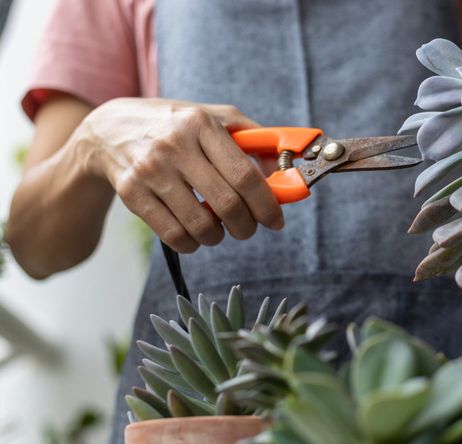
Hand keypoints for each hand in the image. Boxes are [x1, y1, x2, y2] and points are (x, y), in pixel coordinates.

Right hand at [77, 98, 283, 252]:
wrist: (109, 129)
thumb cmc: (176, 126)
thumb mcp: (214, 118)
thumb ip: (254, 140)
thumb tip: (286, 173)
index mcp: (201, 124)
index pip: (245, 175)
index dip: (267, 204)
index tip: (276, 220)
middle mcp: (174, 145)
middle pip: (227, 204)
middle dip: (247, 226)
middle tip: (249, 228)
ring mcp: (150, 171)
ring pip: (200, 225)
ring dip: (219, 237)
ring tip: (220, 230)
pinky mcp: (132, 193)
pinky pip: (173, 235)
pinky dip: (192, 243)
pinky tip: (196, 234)